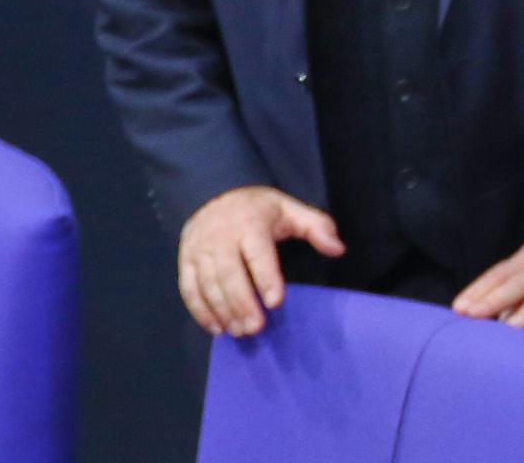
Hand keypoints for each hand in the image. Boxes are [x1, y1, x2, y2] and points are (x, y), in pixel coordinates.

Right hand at [177, 184, 344, 337]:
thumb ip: (317, 227)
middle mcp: (221, 237)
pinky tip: (216, 328)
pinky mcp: (185, 260)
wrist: (214, 192)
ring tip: (239, 332)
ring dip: (223, 311)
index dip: (266, 278)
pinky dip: (200, 310)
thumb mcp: (290, 209)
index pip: (257, 253)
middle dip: (242, 303)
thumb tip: (338, 249)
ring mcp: (199, 249)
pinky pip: (188, 288)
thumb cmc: (258, 208)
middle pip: (229, 274)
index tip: (276, 302)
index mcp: (250, 223)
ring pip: (208, 284)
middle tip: (256, 328)